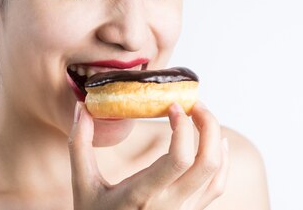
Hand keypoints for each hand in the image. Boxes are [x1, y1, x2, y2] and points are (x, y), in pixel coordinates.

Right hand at [68, 101, 229, 209]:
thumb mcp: (82, 185)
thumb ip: (80, 145)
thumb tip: (82, 108)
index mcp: (143, 195)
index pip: (179, 159)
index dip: (183, 127)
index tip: (172, 105)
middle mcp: (171, 205)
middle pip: (207, 161)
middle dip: (207, 124)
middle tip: (193, 103)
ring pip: (216, 172)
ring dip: (215, 137)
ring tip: (201, 114)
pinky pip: (217, 185)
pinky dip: (223, 160)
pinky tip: (217, 141)